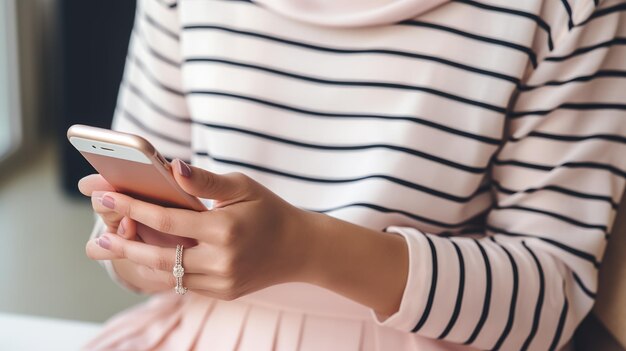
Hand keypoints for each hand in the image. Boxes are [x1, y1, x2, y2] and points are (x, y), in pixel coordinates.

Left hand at [91, 160, 313, 299]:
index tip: (107, 196)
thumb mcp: (242, 186)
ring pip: (169, 275)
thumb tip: (172, 167)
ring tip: (116, 248)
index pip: (167, 220)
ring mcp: (223, 281)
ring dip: (140, 262)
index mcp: (226, 229)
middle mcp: (222, 260)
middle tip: (98, 238)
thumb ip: (205, 181)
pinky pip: (185, 284)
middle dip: (125, 246)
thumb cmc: (269, 210)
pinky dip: (164, 271)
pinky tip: (148, 260)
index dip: (133, 207)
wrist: (299, 248)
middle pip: (160, 257)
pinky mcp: (223, 292)